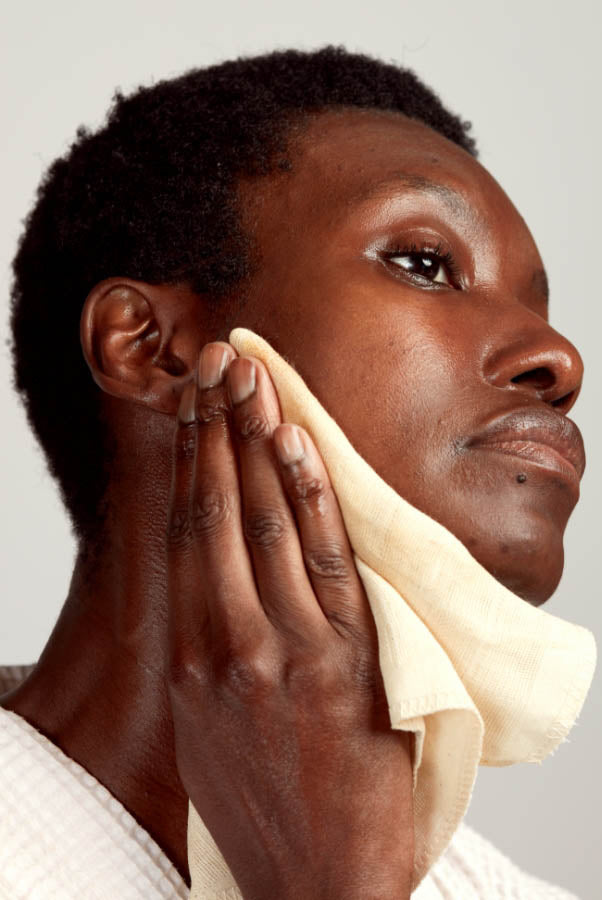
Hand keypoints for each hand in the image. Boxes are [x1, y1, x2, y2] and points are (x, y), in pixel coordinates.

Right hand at [165, 341, 413, 899]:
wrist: (312, 887)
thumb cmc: (262, 805)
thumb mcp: (209, 729)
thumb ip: (210, 653)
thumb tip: (217, 590)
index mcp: (195, 657)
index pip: (190, 534)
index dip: (193, 461)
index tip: (197, 405)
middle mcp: (228, 642)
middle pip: (218, 514)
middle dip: (218, 429)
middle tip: (220, 364)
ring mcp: (284, 648)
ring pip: (264, 526)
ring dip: (257, 445)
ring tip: (253, 381)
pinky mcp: (343, 662)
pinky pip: (324, 564)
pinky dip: (308, 500)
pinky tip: (295, 447)